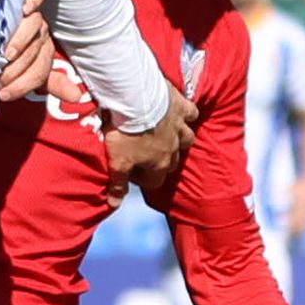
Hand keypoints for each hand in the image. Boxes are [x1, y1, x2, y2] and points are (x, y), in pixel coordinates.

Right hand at [0, 0, 53, 101]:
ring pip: (36, 25)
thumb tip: (77, 97)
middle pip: (37, 50)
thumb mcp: (26, 72)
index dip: (23, 85)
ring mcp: (33, 15)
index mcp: (42, 53)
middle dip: (17, 69)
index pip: (40, 71)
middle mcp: (40, 34)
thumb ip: (50, 83)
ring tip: (6, 54)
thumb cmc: (3, 55)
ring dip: (22, 42)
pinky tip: (25, 10)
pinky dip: (34, 0)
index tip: (2, 94)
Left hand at [103, 85, 197, 199]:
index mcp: (159, 163)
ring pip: (187, 139)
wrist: (135, 99)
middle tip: (143, 153)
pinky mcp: (181, 106)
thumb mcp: (117, 162)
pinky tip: (178, 111)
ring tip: (166, 135)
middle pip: (172, 162)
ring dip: (179, 140)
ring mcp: (179, 127)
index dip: (140, 179)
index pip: (154, 181)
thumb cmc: (125, 132)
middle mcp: (174, 148)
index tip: (127, 170)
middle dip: (160, 161)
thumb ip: (118, 184)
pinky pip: (191, 113)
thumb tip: (114, 205)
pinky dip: (186, 113)